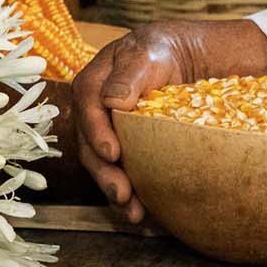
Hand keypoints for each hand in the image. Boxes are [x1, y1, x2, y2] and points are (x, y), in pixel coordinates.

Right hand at [72, 18, 266, 222]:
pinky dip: (133, 194)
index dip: (97, 133)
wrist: (178, 60)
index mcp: (91, 86)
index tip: (113, 153)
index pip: (88, 111)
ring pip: (105, 168)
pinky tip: (145, 213)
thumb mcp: (145, 54)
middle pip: (92, 148)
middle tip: (122, 194)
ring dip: (117, 191)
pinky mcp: (124, 151)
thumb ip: (128, 75)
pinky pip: (123, 174)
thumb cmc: (158, 53)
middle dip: (106, 174)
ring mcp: (107, 135)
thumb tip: (113, 101)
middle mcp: (94, 114)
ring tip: (134, 213)